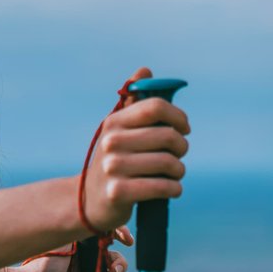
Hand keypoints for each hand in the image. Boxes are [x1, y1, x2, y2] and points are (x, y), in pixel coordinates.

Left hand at [3, 232, 130, 271]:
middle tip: (112, 270)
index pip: (108, 235)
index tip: (127, 240)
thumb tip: (102, 217)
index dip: (121, 235)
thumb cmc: (44, 263)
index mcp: (83, 244)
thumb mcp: (63, 238)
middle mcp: (88, 260)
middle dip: (119, 263)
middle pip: (116, 258)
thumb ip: (81, 226)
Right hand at [82, 67, 190, 232]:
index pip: (156, 106)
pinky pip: (162, 187)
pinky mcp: (118, 193)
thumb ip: (134, 101)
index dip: (178, 116)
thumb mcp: (119, 130)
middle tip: (179, 154)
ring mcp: (113, 167)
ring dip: (179, 170)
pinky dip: (174, 188)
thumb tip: (145, 70)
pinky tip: (173, 189)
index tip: (184, 128)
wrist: (88, 201)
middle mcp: (111, 141)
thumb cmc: (114, 160)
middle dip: (182, 146)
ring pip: (168, 162)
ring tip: (176, 173)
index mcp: (115, 122)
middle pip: (167, 135)